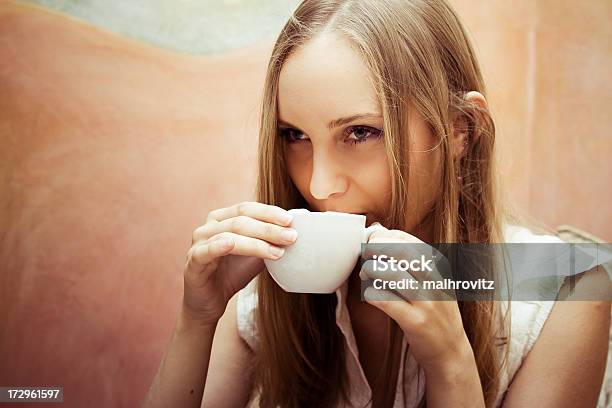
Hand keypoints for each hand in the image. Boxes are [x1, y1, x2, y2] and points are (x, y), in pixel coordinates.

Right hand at [182, 201, 296, 324]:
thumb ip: (269, 242)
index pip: (247, 208)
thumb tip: (294, 232)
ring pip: (229, 235)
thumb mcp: (255, 256)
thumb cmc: (232, 274)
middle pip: (241, 220)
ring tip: (277, 251)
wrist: (209, 302)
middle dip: (269, 228)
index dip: (269, 212)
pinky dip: (218, 246)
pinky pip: (206, 251)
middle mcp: (209, 226)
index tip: (291, 220)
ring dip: (256, 242)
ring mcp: (198, 242)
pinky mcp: (193, 261)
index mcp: (222, 219)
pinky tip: (231, 245)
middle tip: (291, 237)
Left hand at [359, 225, 473, 372]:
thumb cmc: (433, 311)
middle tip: (364, 253)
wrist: (451, 351)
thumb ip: (407, 256)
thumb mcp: (429, 280)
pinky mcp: (416, 322)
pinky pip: (384, 300)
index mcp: (439, 267)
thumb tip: (378, 229)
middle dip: (375, 247)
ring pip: (391, 274)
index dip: (383, 236)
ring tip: (365, 274)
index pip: (408, 240)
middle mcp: (436, 281)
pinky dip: (370, 293)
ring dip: (370, 270)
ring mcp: (427, 302)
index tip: (370, 240)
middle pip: (400, 251)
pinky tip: (369, 294)